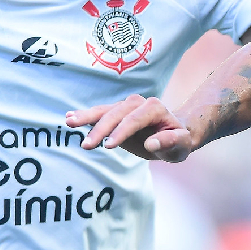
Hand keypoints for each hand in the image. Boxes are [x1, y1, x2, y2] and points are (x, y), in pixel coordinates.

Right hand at [66, 95, 194, 161]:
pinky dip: (86, 115)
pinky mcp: (117, 113)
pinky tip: (69, 118)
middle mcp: (139, 103)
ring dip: (87, 117)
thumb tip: (152, 143)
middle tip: (86, 145)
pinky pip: (100, 113)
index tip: (108, 146)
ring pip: (105, 110)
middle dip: (101, 128)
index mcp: (155, 108)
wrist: (174, 134)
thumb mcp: (181, 145)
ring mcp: (126, 106)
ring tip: (68, 122)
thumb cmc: (179, 141)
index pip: (134, 120)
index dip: (121, 132)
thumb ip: (171, 142)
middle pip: (117, 114)